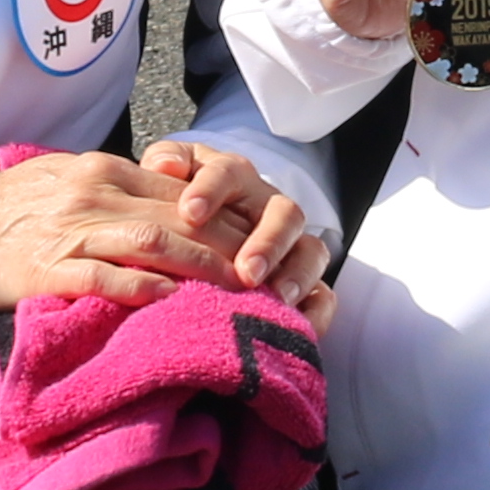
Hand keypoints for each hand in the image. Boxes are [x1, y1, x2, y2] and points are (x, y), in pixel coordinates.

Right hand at [0, 148, 256, 307]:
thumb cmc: (14, 208)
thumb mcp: (70, 180)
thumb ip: (119, 187)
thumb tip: (174, 203)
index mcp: (102, 170)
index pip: (178, 190)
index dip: (224, 215)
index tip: (259, 237)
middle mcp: (93, 195)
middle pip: (175, 217)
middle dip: (226, 243)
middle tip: (266, 270)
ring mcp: (70, 232)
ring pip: (149, 242)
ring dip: (198, 266)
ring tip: (235, 290)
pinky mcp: (46, 269)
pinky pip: (100, 277)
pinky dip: (138, 287)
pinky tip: (170, 299)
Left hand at [137, 137, 330, 305]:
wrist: (194, 237)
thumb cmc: (181, 208)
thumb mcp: (167, 178)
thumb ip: (166, 161)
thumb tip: (166, 166)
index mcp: (236, 178)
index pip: (229, 173)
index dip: (212, 190)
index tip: (189, 212)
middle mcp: (269, 208)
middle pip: (285, 213)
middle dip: (268, 242)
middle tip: (246, 271)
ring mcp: (290, 246)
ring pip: (311, 252)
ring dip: (297, 274)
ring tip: (277, 299)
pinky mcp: (303, 284)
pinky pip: (323, 296)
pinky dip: (316, 312)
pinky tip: (300, 328)